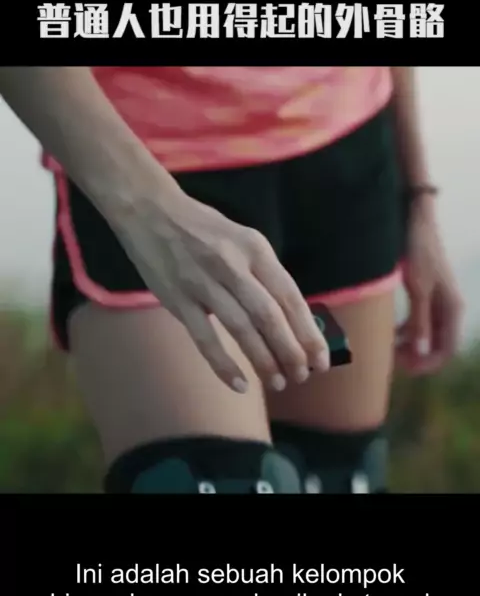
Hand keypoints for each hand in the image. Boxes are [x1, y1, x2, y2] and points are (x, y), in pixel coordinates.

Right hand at [116, 181, 329, 392]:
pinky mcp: (178, 299)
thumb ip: (264, 274)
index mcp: (255, 249)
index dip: (308, 331)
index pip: (290, 296)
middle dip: (290, 351)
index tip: (320, 358)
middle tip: (301, 376)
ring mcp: (203, 283)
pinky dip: (223, 363)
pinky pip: (205, 338)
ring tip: (277, 382)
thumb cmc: (202, 228)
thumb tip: (290, 318)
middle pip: (269, 316)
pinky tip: (240, 383)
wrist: (150, 211)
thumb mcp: (242, 239)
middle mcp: (233, 265)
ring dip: (263, 360)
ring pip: (241, 329)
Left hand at [396, 196, 463, 374]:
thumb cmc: (418, 249)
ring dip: (409, 345)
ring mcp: (437, 300)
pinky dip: (405, 330)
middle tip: (391, 360)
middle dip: (416, 356)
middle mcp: (449, 306)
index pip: (447, 350)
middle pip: (437, 345)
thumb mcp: (418, 288)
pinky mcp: (425, 293)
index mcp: (453, 307)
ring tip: (387, 348)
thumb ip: (420, 320)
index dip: (427, 364)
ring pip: (426, 334)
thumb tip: (421, 352)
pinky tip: (388, 332)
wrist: (414, 217)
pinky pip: (418, 321)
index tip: (403, 368)